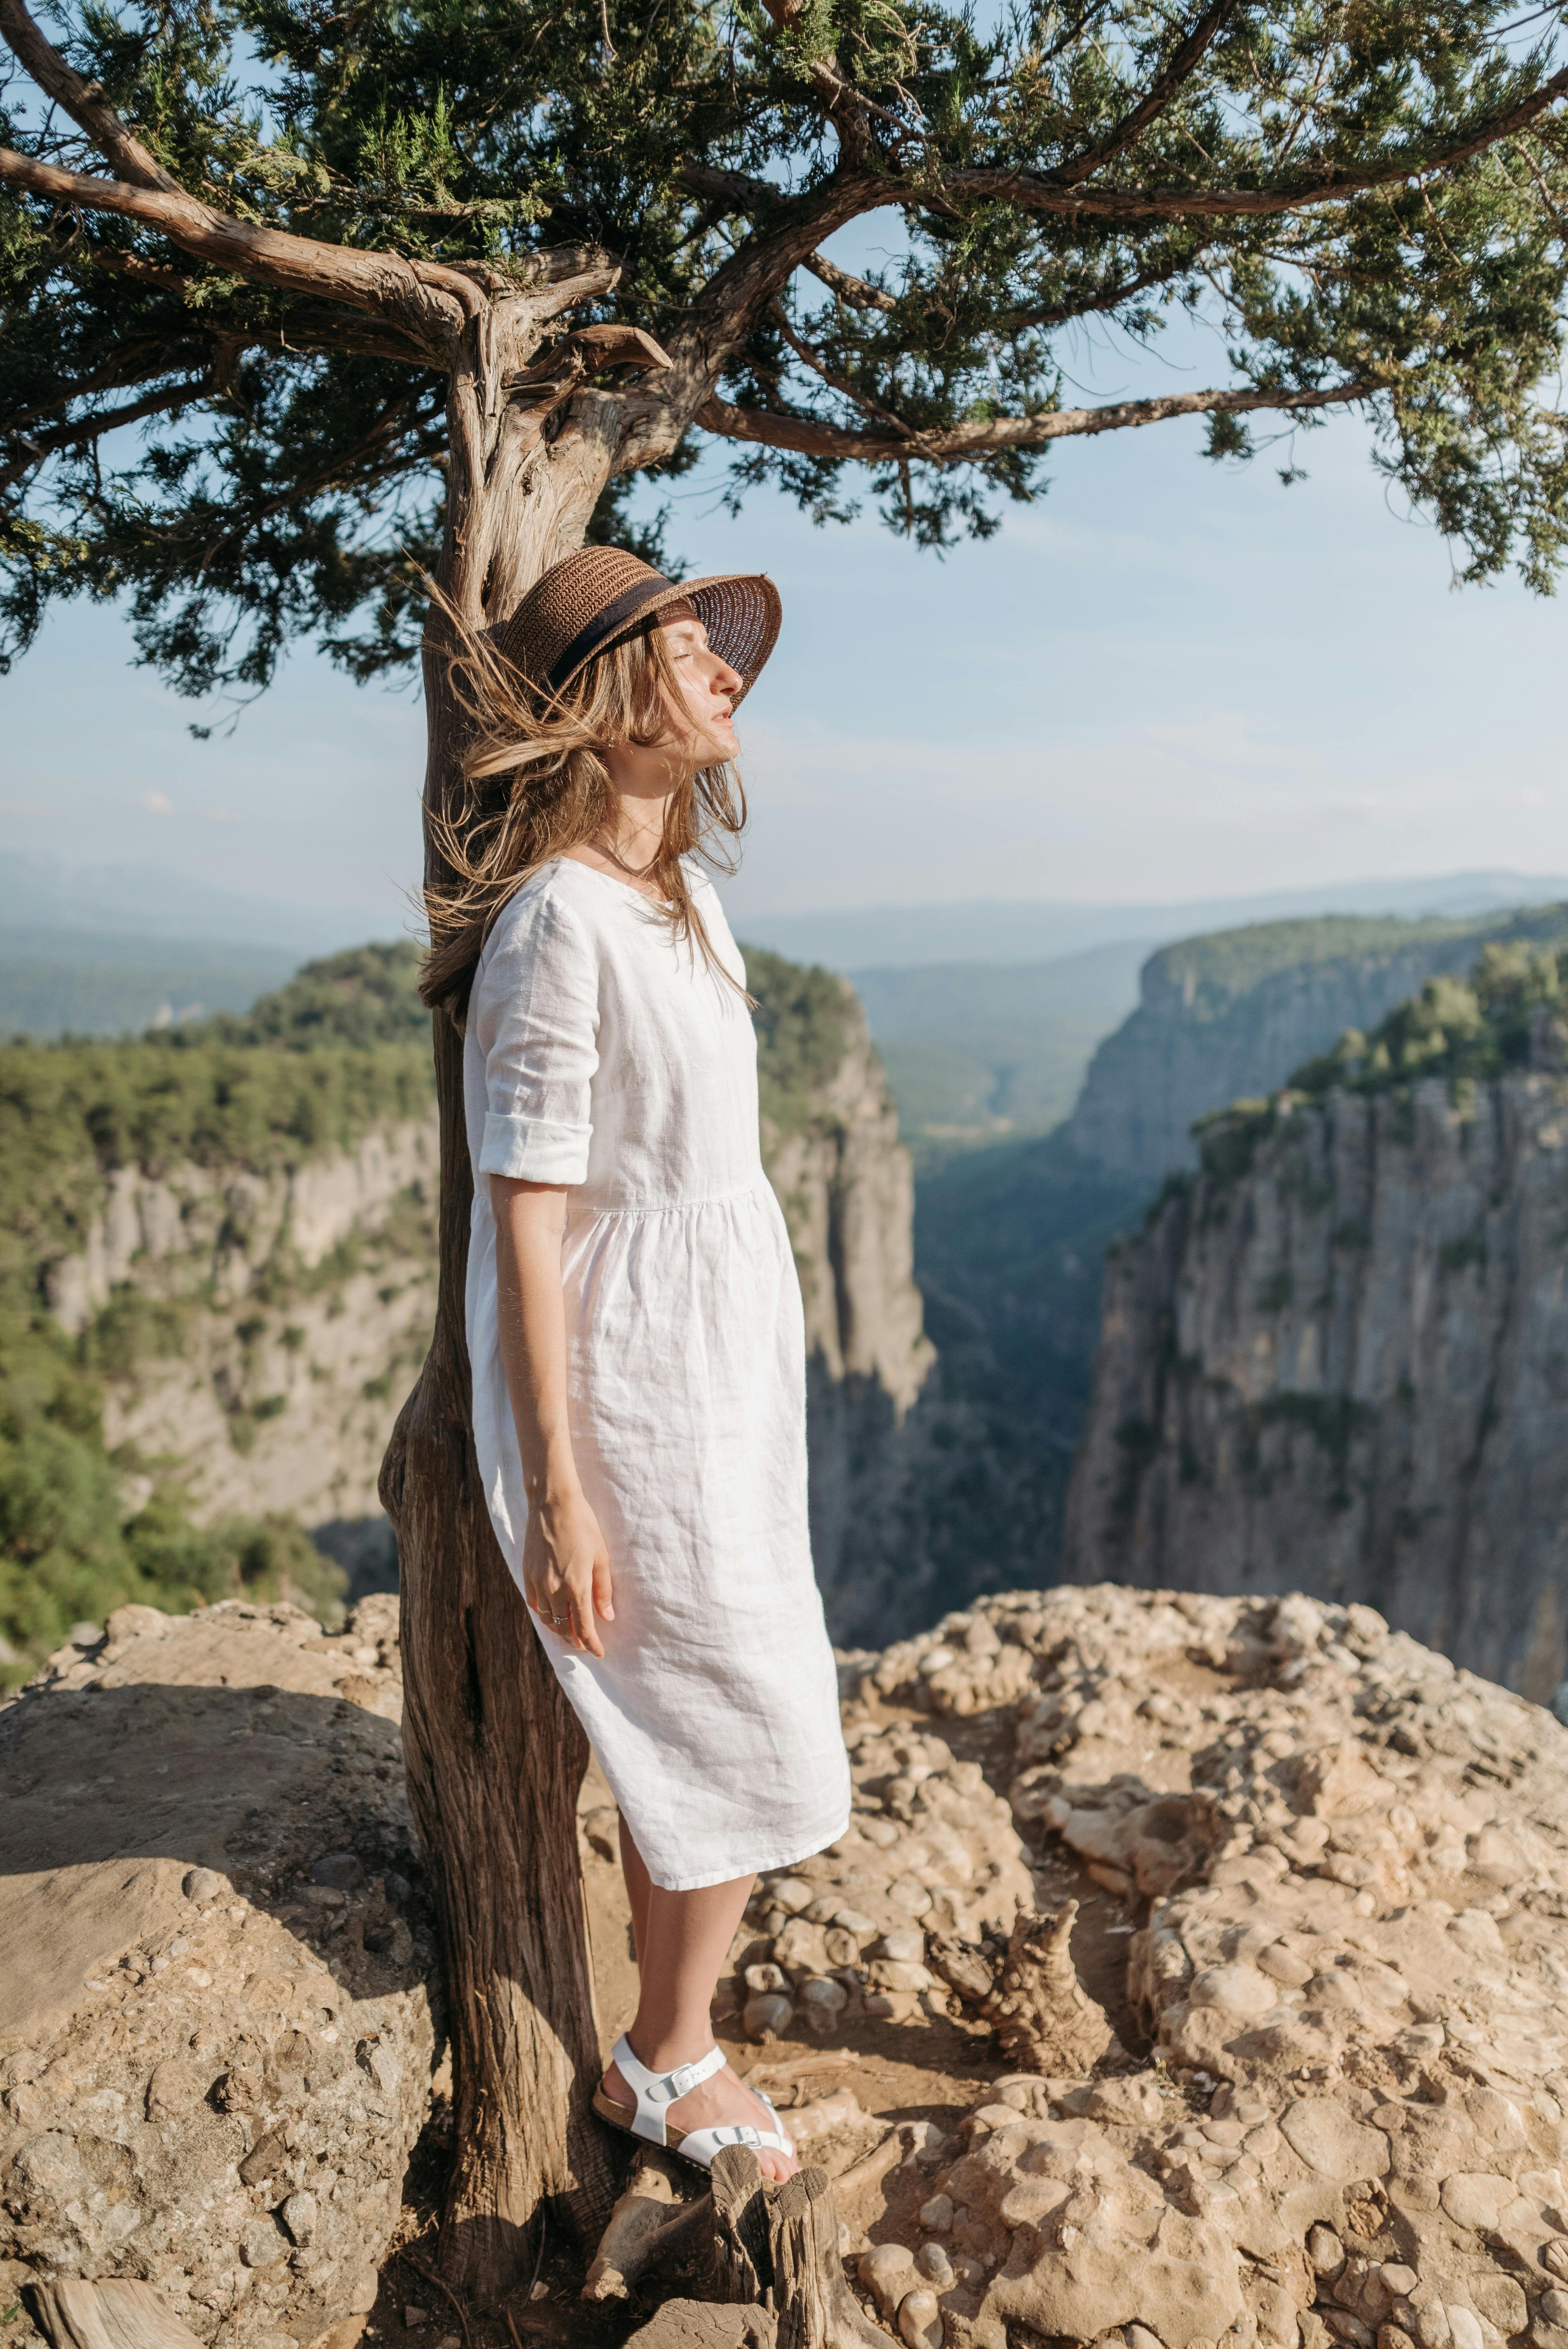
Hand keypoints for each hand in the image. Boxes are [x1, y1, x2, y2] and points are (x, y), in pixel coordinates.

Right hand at [522, 1487, 613, 1657]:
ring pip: (548, 1619)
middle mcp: (554, 1589)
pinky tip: (552, 1614)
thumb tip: (607, 1616)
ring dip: (559, 1629)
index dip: (592, 1644)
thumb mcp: (601, 1558)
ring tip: (569, 1633)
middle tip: (585, 1645)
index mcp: (576, 1586)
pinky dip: (545, 1614)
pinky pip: (535, 1604)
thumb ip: (603, 1590)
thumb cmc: (583, 1526)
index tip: (599, 1653)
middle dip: (575, 1640)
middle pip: (563, 1627)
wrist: (553, 1504)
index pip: (584, 1627)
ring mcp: (538, 1583)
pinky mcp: (527, 1574)